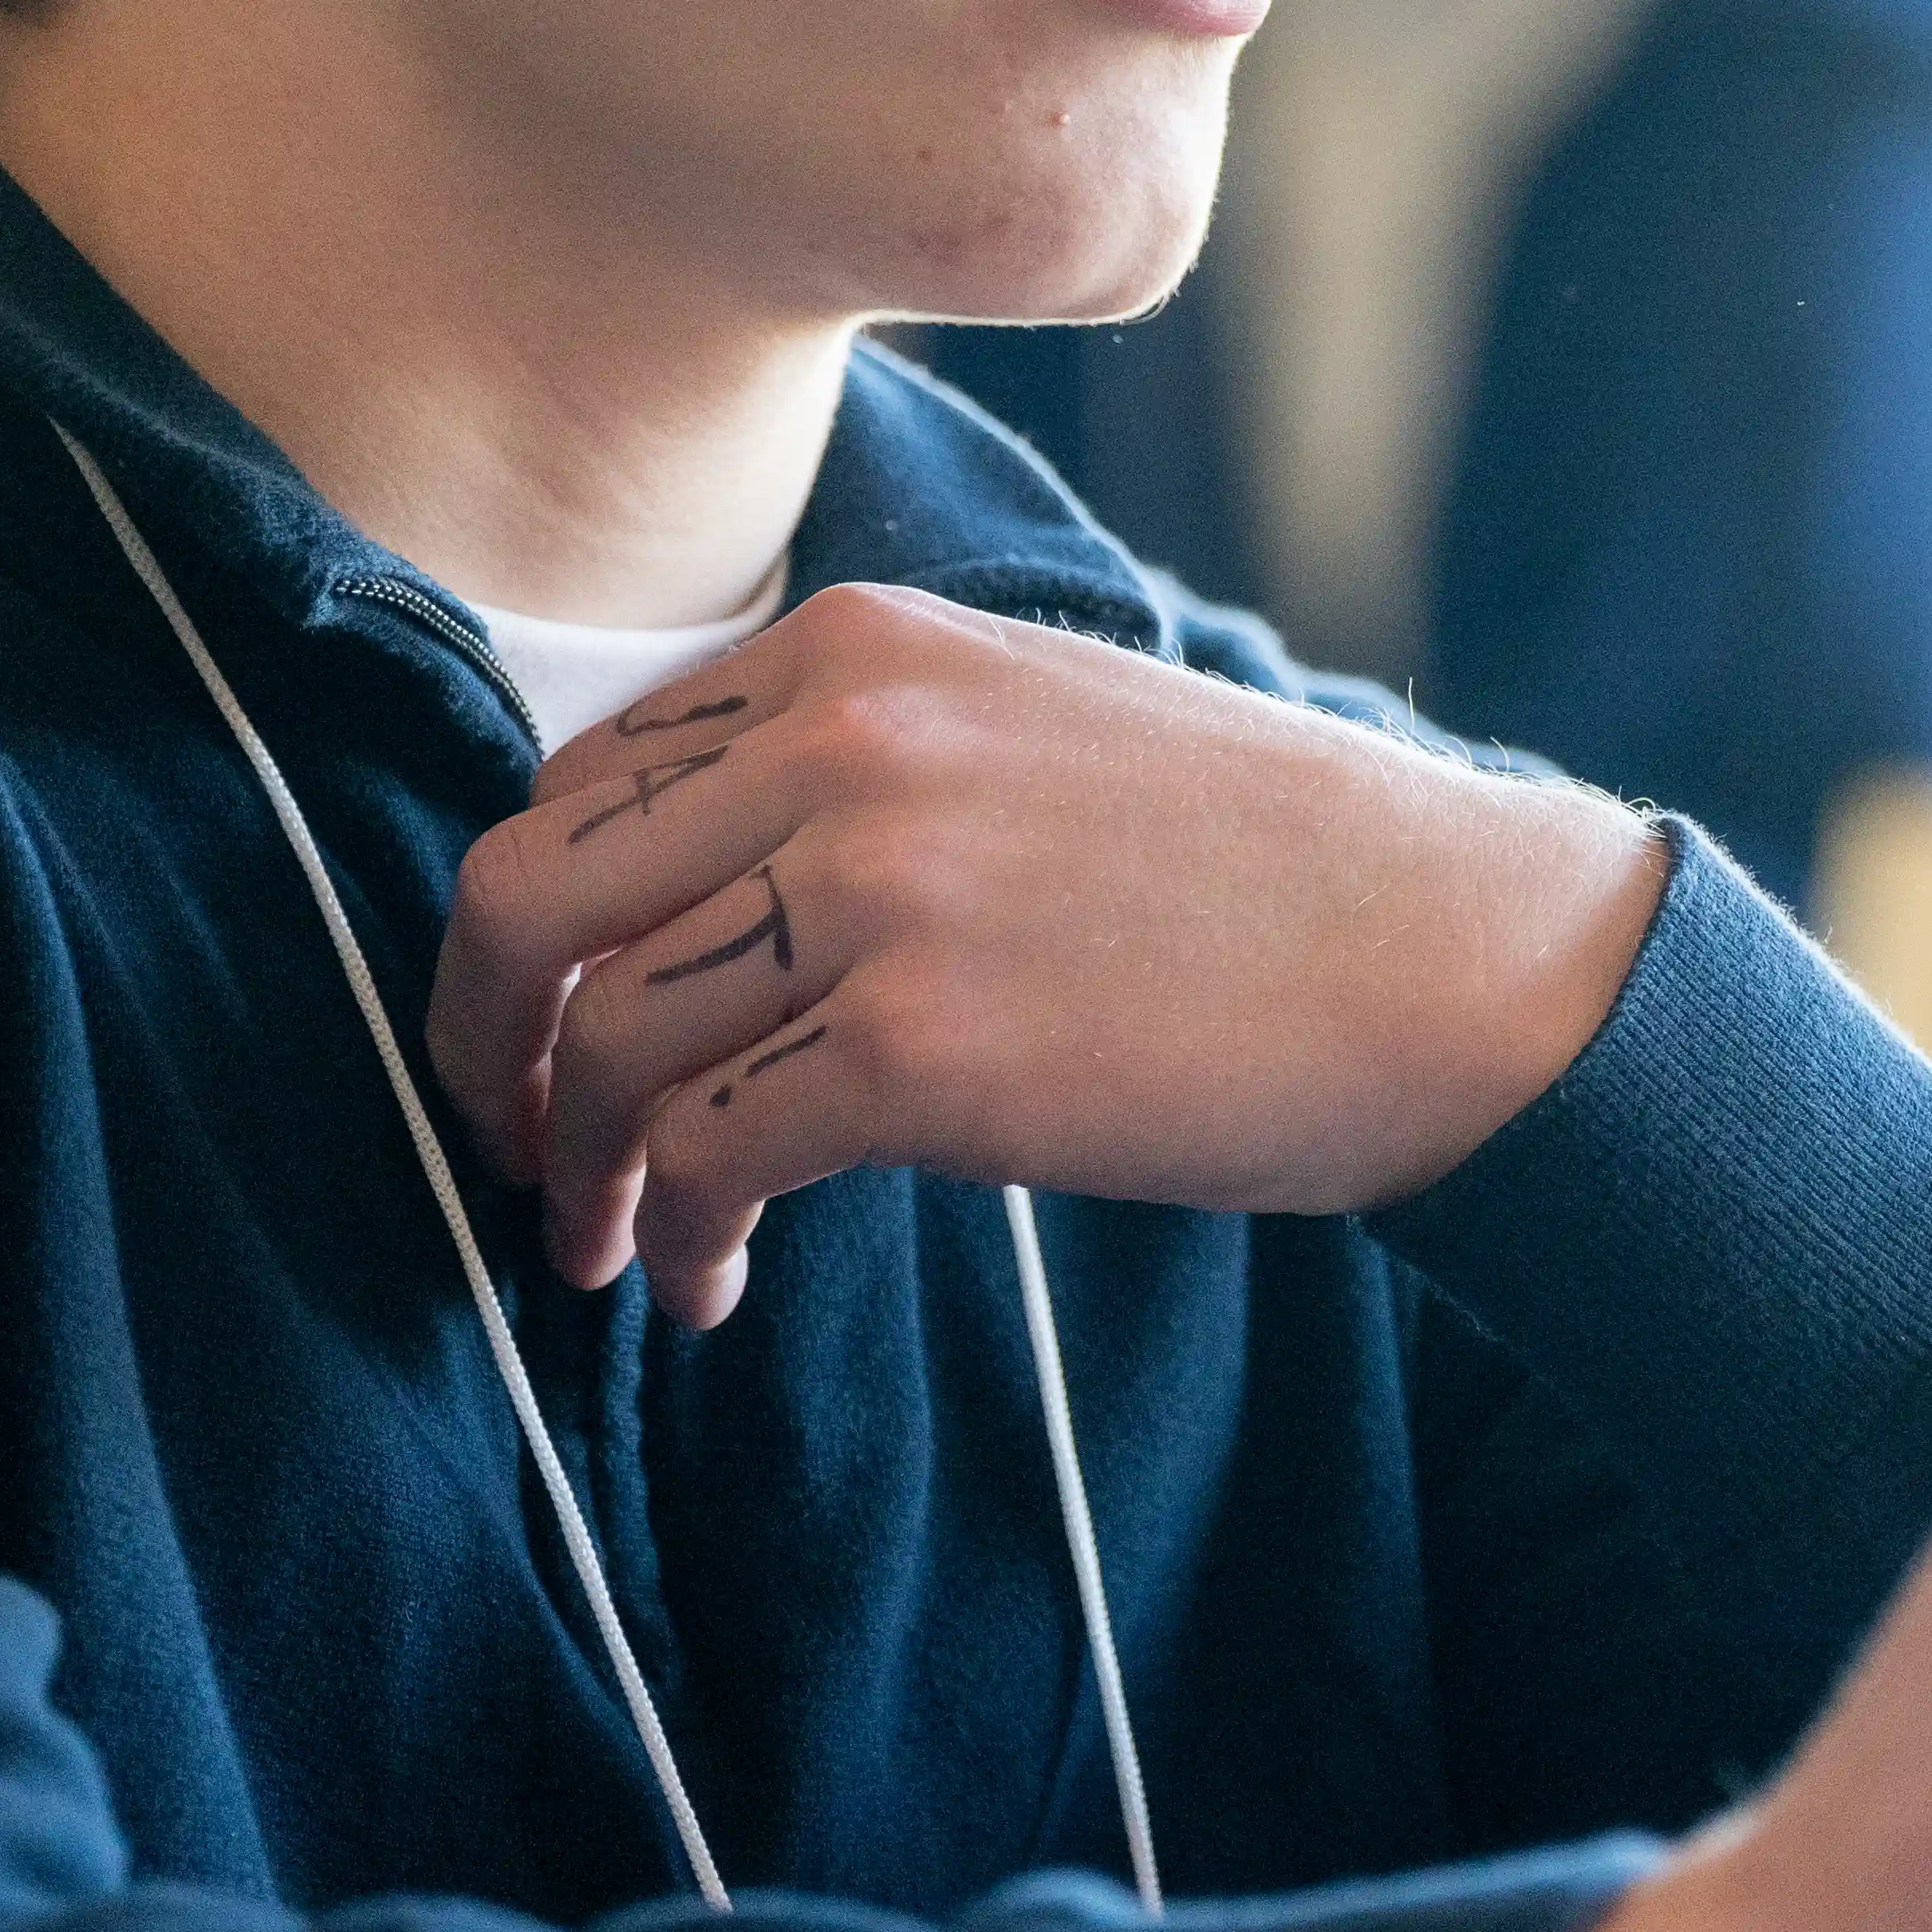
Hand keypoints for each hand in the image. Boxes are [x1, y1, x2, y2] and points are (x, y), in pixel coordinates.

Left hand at [430, 583, 1664, 1322]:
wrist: (1448, 957)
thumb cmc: (1256, 867)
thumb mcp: (1028, 721)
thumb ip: (852, 760)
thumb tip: (676, 895)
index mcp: (855, 649)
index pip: (581, 778)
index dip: (531, 926)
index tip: (540, 1024)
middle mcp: (839, 741)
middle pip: (528, 897)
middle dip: (483, 1041)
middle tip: (517, 1145)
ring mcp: (873, 891)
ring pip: (604, 1043)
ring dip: (585, 1172)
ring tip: (626, 1249)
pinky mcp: (918, 1049)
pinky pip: (708, 1155)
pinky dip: (685, 1235)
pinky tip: (718, 1282)